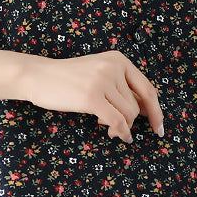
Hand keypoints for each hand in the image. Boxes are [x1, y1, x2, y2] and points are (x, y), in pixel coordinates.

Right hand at [17, 50, 164, 143]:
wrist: (38, 76)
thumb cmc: (67, 79)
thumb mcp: (98, 73)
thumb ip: (120, 87)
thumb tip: (144, 111)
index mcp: (118, 60)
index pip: (147, 89)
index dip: (156, 111)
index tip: (159, 127)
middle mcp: (113, 67)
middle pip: (137, 105)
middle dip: (131, 121)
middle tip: (118, 129)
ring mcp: (102, 81)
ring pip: (128, 114)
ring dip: (122, 126)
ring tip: (107, 127)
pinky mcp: (91, 97)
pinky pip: (117, 120)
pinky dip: (121, 131)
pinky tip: (118, 136)